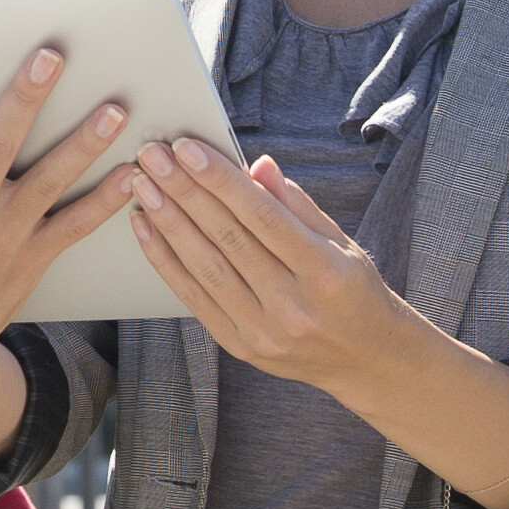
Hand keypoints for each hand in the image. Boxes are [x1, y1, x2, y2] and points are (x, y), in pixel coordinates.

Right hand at [0, 10, 132, 423]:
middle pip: (0, 139)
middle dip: (27, 94)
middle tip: (51, 54)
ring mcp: (5, 232)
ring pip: (51, 178)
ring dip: (85, 142)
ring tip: (115, 108)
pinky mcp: (33, 256)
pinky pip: (76, 224)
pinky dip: (107, 201)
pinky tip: (133, 174)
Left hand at [126, 139, 508, 508]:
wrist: (367, 360)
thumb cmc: (353, 289)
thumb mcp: (341, 242)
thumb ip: (297, 205)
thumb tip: (256, 164)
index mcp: (326, 272)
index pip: (263, 218)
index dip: (222, 181)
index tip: (187, 148)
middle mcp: (293, 305)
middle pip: (227, 239)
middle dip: (184, 191)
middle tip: (151, 154)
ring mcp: (264, 331)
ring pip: (205, 266)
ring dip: (167, 221)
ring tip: (141, 183)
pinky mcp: (241, 347)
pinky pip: (193, 296)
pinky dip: (165, 258)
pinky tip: (145, 226)